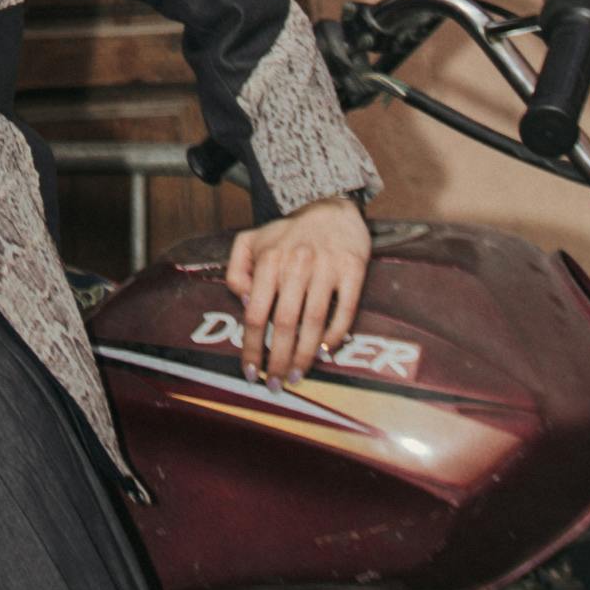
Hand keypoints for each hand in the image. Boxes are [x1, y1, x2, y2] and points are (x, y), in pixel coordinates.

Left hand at [226, 195, 371, 378]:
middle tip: (277, 383)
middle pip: (284, 323)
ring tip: (298, 374)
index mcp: (269, 259)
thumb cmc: (289, 233)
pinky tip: (326, 351)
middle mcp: (296, 263)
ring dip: (304, 354)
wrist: (331, 206)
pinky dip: (335, 334)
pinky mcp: (352, 269)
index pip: (255, 313)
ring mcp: (326, 266)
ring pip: (313, 321)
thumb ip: (236, 270)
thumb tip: (243, 302)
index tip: (251, 371)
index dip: (251, 347)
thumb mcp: (251, 241)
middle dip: (278, 359)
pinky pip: (344, 309)